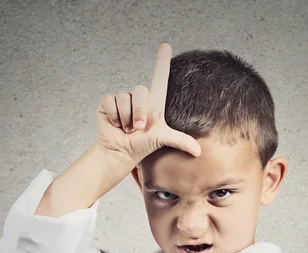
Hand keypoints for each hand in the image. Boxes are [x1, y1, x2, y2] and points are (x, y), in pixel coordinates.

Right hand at [95, 43, 200, 162]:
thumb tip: (199, 152)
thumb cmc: (142, 146)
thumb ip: (180, 141)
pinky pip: (111, 101)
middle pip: (141, 91)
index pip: (159, 78)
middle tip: (137, 128)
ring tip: (126, 129)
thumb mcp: (162, 140)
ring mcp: (123, 100)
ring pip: (124, 98)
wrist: (120, 152)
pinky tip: (115, 124)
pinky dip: (113, 116)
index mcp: (154, 103)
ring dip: (126, 117)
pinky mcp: (108, 103)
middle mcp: (139, 99)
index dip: (162, 62)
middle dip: (139, 112)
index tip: (166, 45)